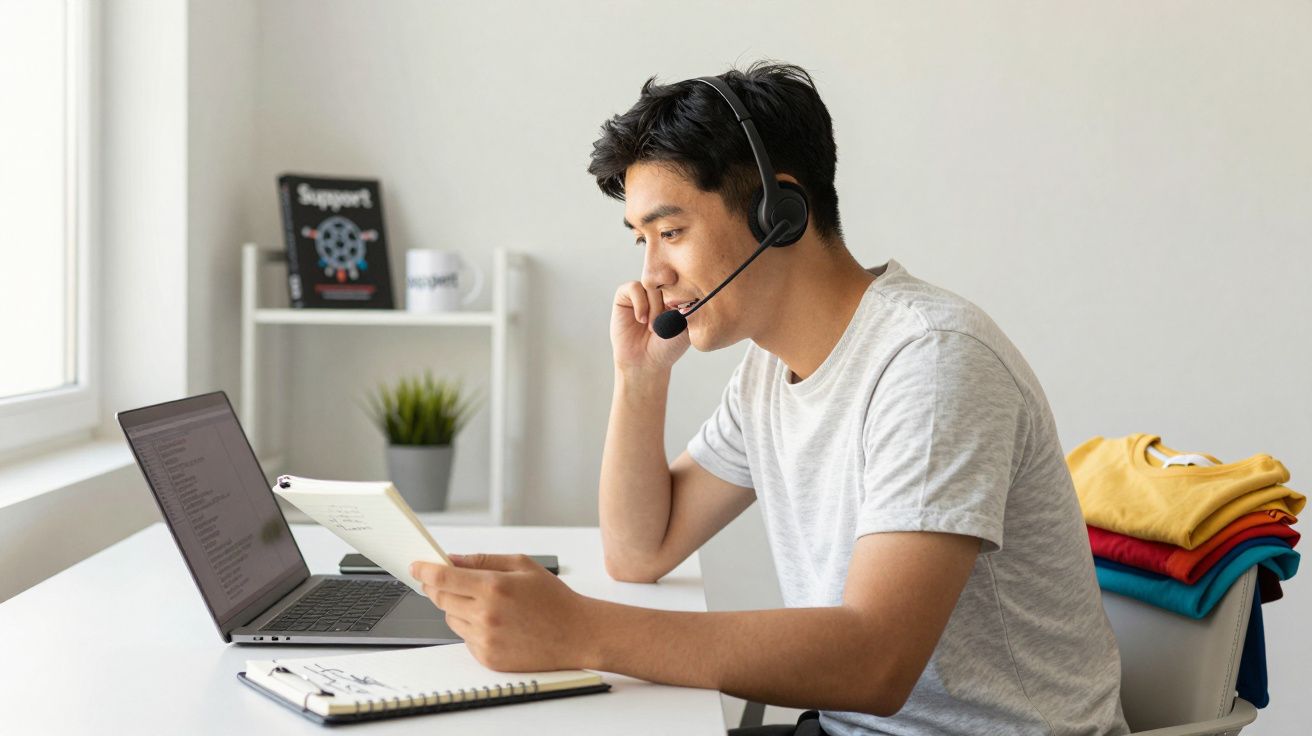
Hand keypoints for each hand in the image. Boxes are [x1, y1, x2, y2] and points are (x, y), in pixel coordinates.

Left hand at [411, 554, 596, 671]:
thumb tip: (452, 559)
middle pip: (441, 599)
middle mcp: (486, 615)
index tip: (416, 566)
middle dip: (439, 587)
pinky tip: (497, 623)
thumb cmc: (554, 599)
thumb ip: (483, 560)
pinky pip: (464, 639)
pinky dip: (472, 628)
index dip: (424, 570)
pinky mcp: (488, 658)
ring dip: (458, 608)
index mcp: (494, 587)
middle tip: (448, 581)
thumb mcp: (522, 566)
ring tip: (488, 605)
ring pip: (450, 619)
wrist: (577, 635)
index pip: (443, 578)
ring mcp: (486, 639)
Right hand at [611, 281, 690, 374]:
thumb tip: (692, 292)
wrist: (645, 361)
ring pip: (651, 284)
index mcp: (677, 294)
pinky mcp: (625, 296)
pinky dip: (640, 304)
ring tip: (653, 327)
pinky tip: (641, 320)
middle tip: (668, 322)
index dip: (684, 293)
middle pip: (667, 279)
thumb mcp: (687, 326)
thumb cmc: (668, 346)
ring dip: (654, 306)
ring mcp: (643, 292)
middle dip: (669, 300)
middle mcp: (660, 290)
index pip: (682, 279)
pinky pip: (634, 287)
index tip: (683, 312)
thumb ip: (692, 307)